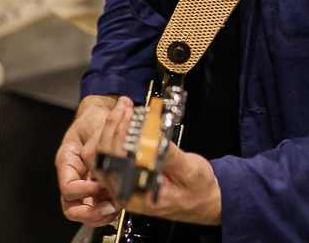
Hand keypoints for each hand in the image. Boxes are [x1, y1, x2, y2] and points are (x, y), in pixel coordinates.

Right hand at [57, 95, 119, 225]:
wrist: (101, 113)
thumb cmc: (94, 118)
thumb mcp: (94, 125)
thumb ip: (98, 142)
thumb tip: (105, 157)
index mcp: (67, 161)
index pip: (68, 187)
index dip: (83, 191)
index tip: (99, 185)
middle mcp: (74, 176)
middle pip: (72, 207)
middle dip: (90, 212)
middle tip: (108, 207)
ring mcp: (85, 183)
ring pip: (85, 210)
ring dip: (100, 213)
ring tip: (116, 206)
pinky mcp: (98, 186)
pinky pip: (99, 204)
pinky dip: (109, 207)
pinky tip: (120, 201)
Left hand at [83, 96, 221, 225]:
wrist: (204, 201)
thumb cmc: (198, 191)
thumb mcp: (190, 171)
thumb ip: (170, 156)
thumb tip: (153, 139)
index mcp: (141, 196)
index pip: (118, 164)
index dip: (119, 137)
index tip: (127, 116)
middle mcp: (127, 193)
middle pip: (105, 158)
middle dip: (113, 127)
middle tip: (123, 106)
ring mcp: (125, 185)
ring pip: (104, 156)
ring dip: (111, 130)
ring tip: (122, 110)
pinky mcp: (127, 177)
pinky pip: (112, 157)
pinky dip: (115, 136)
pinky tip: (123, 121)